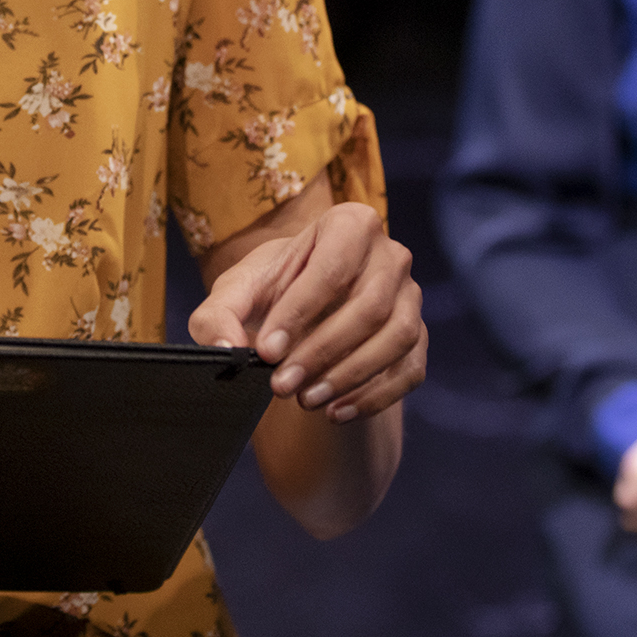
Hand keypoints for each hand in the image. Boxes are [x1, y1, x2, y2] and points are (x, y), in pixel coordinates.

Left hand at [188, 200, 426, 422]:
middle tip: (282, 386)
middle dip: (323, 352)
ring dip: (351, 376)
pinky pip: (410, 369)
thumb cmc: (273, 289)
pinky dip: (375, 397)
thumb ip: (217, 315)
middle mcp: (391, 255)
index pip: (331, 269)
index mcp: (349, 224)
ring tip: (307, 401)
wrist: (308, 307)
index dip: (299, 313)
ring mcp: (411, 296)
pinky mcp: (418, 336)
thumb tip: (225, 350)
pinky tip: (336, 412)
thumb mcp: (237, 291)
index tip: (266, 351)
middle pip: (369, 306)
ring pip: (396, 338)